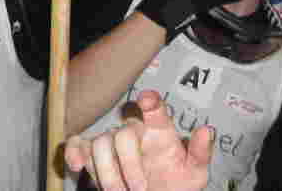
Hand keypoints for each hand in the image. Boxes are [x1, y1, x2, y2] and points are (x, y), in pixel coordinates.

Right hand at [64, 90, 212, 190]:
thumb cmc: (177, 184)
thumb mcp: (194, 173)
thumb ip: (200, 153)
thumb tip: (207, 130)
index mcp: (159, 131)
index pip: (155, 109)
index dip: (150, 102)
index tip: (148, 100)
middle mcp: (134, 131)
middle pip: (123, 134)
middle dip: (130, 165)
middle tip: (140, 190)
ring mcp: (111, 142)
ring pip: (100, 144)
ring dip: (108, 173)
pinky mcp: (93, 154)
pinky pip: (77, 145)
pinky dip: (74, 153)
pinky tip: (76, 167)